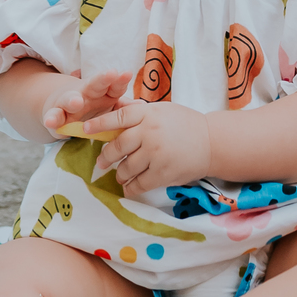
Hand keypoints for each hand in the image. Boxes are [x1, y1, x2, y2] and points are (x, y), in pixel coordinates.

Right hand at [42, 70, 131, 136]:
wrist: (63, 109)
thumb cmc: (92, 107)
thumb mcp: (108, 106)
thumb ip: (123, 107)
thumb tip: (143, 106)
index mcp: (103, 92)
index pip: (114, 85)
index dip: (120, 80)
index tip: (127, 74)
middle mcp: (86, 94)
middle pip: (94, 84)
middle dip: (102, 79)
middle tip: (111, 74)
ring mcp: (69, 104)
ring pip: (71, 99)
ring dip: (73, 100)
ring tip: (76, 102)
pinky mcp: (55, 115)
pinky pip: (54, 116)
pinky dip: (52, 119)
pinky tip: (50, 121)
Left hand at [83, 99, 212, 197]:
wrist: (212, 142)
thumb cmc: (185, 124)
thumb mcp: (163, 110)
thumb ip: (140, 112)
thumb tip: (116, 108)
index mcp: (149, 114)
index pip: (118, 117)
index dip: (99, 124)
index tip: (85, 130)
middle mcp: (150, 132)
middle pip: (117, 146)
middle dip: (106, 157)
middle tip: (102, 162)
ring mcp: (155, 154)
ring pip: (126, 167)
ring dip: (120, 173)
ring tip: (120, 175)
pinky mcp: (162, 173)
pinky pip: (138, 184)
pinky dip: (131, 187)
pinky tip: (129, 187)